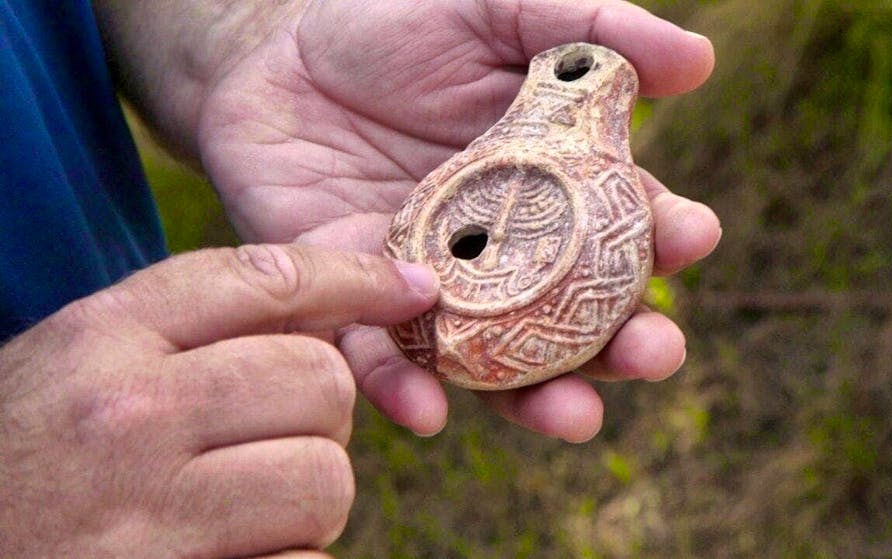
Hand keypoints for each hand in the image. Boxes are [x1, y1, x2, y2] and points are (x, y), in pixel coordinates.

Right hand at [0, 245, 438, 557]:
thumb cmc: (24, 458)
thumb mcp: (77, 365)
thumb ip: (182, 329)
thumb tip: (332, 309)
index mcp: (102, 341)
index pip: (265, 279)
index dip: (357, 277)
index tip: (413, 288)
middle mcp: (128, 418)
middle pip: (321, 381)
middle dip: (320, 414)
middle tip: (269, 439)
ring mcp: (149, 517)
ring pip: (326, 479)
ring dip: (308, 498)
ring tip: (244, 508)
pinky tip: (234, 556)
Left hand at [191, 0, 719, 441]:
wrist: (269, 52)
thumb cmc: (389, 25)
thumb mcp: (491, 10)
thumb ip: (585, 25)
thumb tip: (697, 61)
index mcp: (547, 188)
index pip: (621, 226)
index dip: (663, 236)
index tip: (689, 236)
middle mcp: (500, 253)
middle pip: (574, 318)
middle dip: (622, 346)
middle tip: (655, 354)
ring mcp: (430, 286)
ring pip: (495, 362)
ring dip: (538, 399)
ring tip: (575, 417)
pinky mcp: (351, 300)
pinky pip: (380, 358)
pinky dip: (404, 388)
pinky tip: (430, 411)